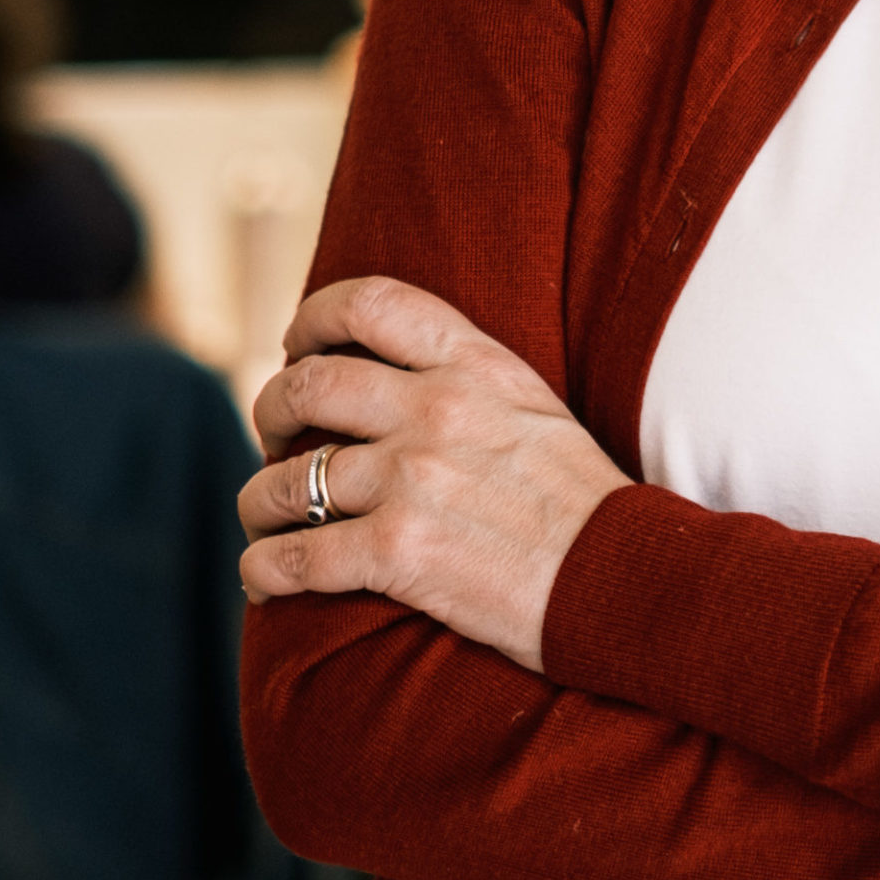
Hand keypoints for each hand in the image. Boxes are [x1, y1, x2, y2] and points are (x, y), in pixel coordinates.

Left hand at [236, 276, 631, 671]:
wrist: (620, 576)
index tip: (297, 347)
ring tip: (267, 518)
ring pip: (285, 480)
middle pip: (304, 386)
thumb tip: (390, 379)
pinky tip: (266, 577)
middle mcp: (435, 410)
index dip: (312, 318)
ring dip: (259, 503)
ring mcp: (413, 480)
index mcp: (473, 364)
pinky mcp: (399, 552)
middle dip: (272, 414)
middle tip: (279, 440)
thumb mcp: (532, 406)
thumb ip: (464, 380)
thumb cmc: (581, 499)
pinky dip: (263, 569)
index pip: (369, 303)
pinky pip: (293, 556)